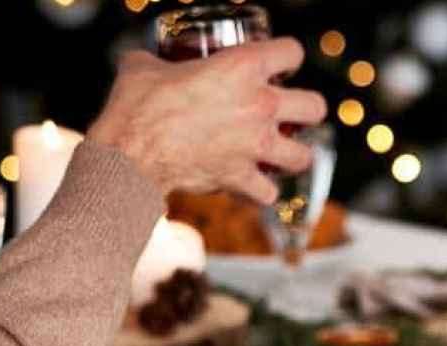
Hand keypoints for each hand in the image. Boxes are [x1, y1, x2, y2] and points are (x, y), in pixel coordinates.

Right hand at [87, 40, 327, 204]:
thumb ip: (157, 61)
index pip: (291, 52)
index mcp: (241, 67)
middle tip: (291, 113)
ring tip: (281, 153)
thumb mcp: (144, 67)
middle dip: (307, 110)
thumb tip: (147, 62)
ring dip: (293, 155)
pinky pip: (269, 194)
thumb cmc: (136, 106)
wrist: (130, 153)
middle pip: (315, 106)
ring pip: (304, 156)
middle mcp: (259, 105)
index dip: (288, 56)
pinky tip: (250, 187)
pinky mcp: (243, 178)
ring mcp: (256, 145)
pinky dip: (260, 193)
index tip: (282, 65)